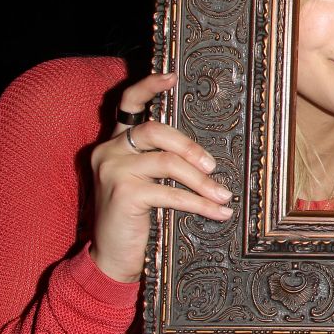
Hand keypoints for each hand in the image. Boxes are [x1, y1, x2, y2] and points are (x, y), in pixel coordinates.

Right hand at [89, 72, 232, 282]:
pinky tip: (218, 212)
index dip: (149, 86)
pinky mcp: (123, 193)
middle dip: (191, 148)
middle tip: (213, 168)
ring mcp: (113, 170)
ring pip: (168, 163)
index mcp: (116, 142)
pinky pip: (170, 192)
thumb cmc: (137, 217)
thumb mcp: (148, 183)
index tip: (172, 76)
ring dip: (202, 182)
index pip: (128, 103)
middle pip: (158, 131)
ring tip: (224, 196)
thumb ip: (163, 162)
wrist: (112, 257)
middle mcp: (109, 150)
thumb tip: (210, 157)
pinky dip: (199, 203)